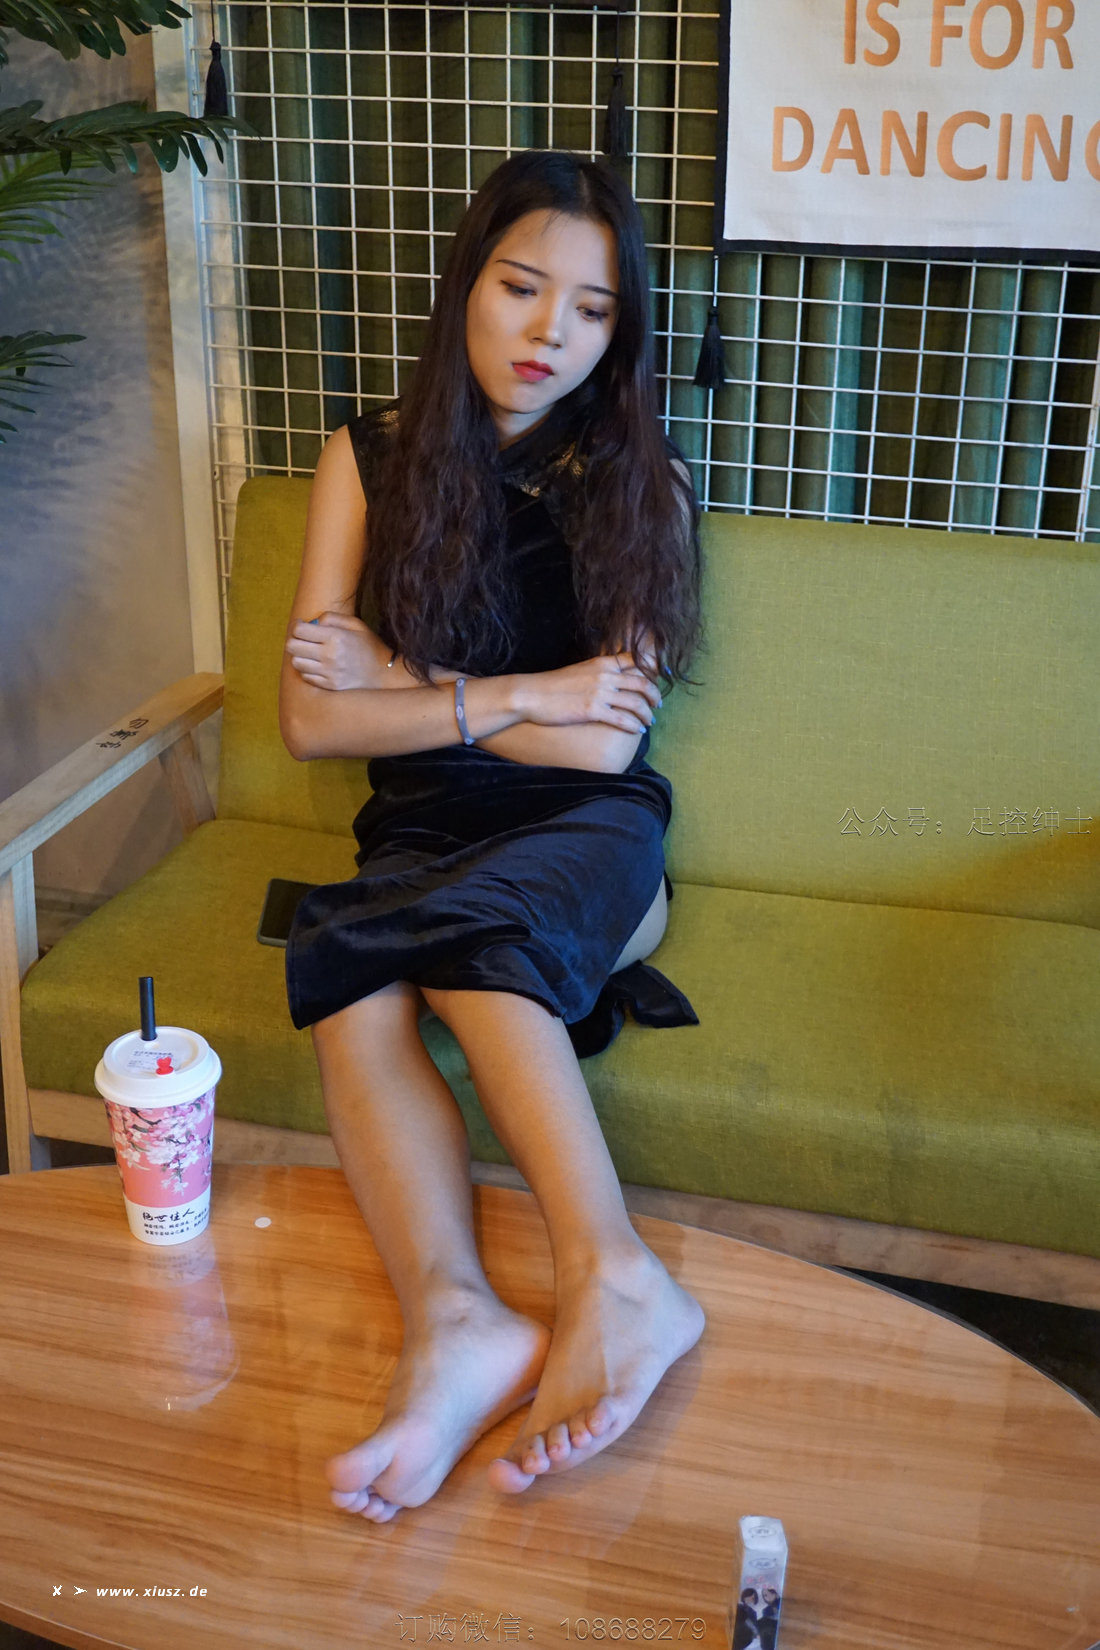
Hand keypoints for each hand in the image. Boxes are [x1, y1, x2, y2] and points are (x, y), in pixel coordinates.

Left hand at [285, 612, 391, 690]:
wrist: (385, 674)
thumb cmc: (370, 646)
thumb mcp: (356, 624)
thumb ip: (332, 617)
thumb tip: (312, 622)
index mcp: (336, 637)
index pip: (299, 630)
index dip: (297, 626)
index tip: (301, 626)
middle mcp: (330, 656)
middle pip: (292, 646)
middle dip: (295, 640)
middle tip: (303, 639)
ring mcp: (329, 673)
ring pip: (296, 662)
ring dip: (300, 656)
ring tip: (311, 653)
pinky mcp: (329, 686)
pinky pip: (306, 676)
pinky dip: (308, 670)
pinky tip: (318, 666)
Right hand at [514, 652, 661, 734]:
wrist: (531, 694)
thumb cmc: (551, 686)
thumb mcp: (579, 672)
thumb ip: (597, 674)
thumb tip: (610, 683)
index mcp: (602, 663)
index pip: (635, 661)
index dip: (651, 671)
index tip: (658, 680)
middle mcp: (605, 675)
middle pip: (642, 683)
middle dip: (654, 696)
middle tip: (657, 705)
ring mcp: (599, 693)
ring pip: (636, 703)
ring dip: (647, 714)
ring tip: (649, 722)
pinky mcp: (592, 710)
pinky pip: (622, 719)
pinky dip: (634, 726)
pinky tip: (637, 731)